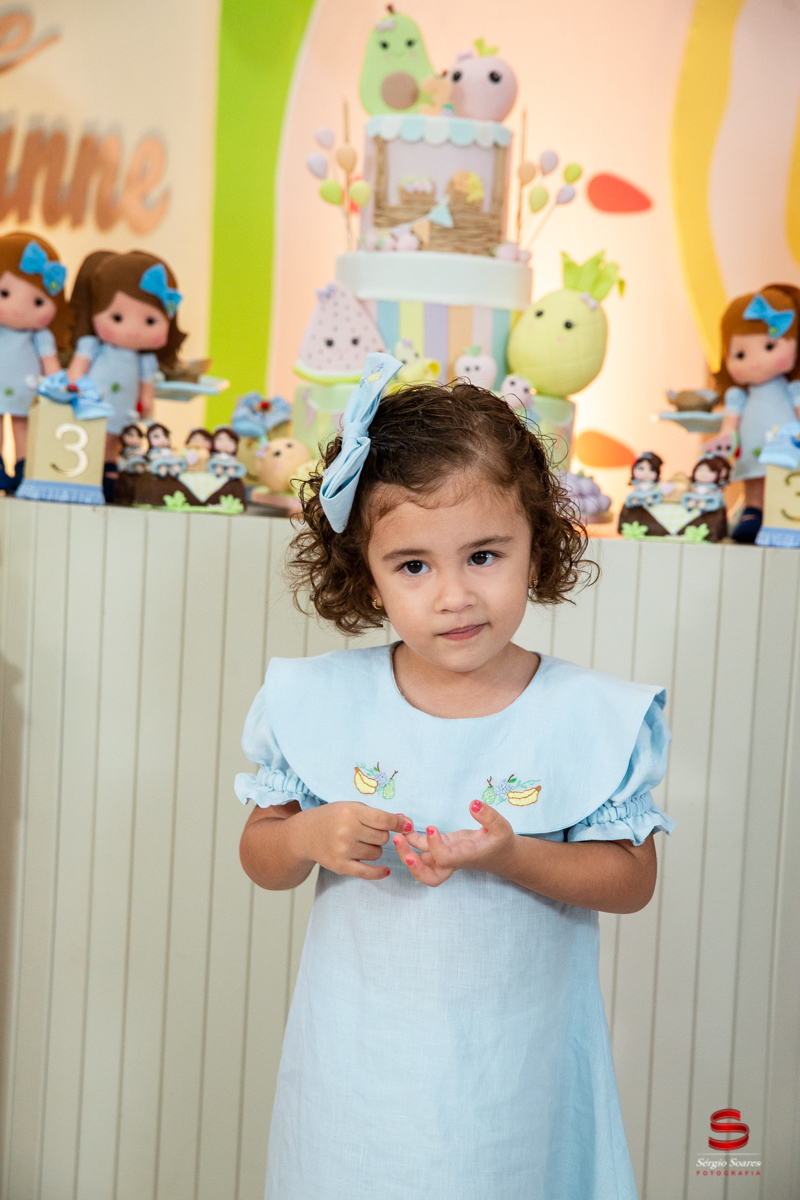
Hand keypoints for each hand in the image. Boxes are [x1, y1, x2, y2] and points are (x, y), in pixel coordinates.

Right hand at [294, 801, 412, 880]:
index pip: (384, 819)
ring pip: (377, 854)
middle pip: (382, 838)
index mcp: (351, 812)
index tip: (406, 826)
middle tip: (370, 833)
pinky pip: (367, 872)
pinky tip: (385, 870)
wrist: (305, 834)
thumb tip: (406, 823)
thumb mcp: (352, 808)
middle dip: (382, 836)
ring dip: (374, 849)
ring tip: (361, 843)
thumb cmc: (332, 818)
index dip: (399, 823)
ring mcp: (343, 850)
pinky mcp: (340, 866)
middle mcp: (347, 831)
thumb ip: (377, 815)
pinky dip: (379, 872)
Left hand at [391, 800, 516, 886]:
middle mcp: (452, 861)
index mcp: (466, 858)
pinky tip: (404, 822)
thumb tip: (474, 804)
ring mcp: (444, 856)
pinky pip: (421, 847)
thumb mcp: (502, 828)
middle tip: (399, 842)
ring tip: (397, 828)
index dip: (435, 846)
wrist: (500, 854)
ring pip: (420, 862)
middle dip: (411, 864)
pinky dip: (410, 837)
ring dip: (405, 849)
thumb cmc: (501, 843)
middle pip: (428, 875)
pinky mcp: (440, 848)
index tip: (431, 827)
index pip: (446, 858)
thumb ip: (489, 817)